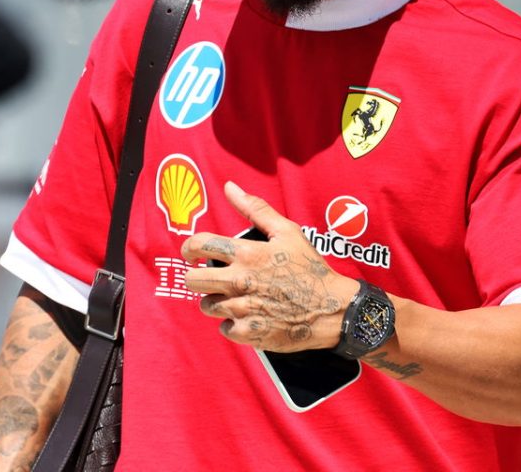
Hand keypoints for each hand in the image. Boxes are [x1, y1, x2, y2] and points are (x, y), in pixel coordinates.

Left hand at [182, 181, 359, 351]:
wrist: (332, 309)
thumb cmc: (310, 269)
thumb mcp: (287, 232)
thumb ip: (256, 208)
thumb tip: (230, 187)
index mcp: (247, 254)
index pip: (199, 245)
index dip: (189, 248)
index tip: (191, 254)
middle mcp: (240, 281)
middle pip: (193, 280)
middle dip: (197, 277)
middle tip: (211, 279)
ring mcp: (243, 309)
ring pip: (207, 306)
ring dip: (217, 301)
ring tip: (237, 298)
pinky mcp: (248, 332)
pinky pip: (224, 328)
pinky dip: (234, 324)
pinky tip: (250, 316)